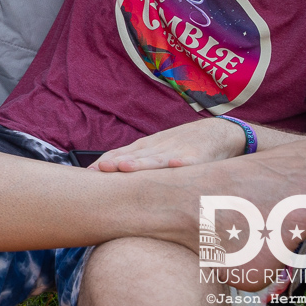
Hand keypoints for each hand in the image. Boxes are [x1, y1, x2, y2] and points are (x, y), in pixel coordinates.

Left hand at [90, 119, 245, 172]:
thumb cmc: (183, 145)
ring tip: (126, 167)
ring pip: (157, 158)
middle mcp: (158, 148)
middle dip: (116, 163)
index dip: (105, 163)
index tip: (87, 174)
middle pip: (135, 156)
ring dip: (142, 162)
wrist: (219, 131)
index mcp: (147, 148)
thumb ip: (137, 162)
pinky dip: (183, 163)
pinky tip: (176, 166)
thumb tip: (108, 173)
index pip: (121, 154)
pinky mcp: (199, 157)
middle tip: (99, 170)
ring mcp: (178, 151)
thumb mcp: (157, 151)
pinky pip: (191, 162)